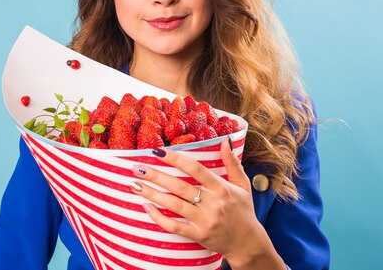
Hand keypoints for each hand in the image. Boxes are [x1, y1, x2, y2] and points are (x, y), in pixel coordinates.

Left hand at [129, 138, 283, 269]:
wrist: (248, 243)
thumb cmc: (243, 210)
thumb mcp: (242, 184)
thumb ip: (232, 162)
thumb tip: (225, 140)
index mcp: (221, 188)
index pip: (195, 169)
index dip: (175, 159)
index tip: (157, 151)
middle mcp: (212, 203)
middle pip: (179, 186)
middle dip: (156, 176)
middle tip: (136, 166)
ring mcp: (204, 220)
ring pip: (173, 205)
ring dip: (152, 194)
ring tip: (134, 184)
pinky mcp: (198, 235)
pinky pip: (174, 226)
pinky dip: (159, 217)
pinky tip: (146, 207)